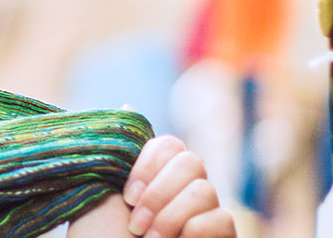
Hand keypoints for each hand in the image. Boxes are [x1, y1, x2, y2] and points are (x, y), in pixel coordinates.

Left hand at [119, 136, 233, 237]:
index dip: (149, 165)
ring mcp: (209, 214)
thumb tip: (127, 107)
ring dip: (170, 219)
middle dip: (158, 194)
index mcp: (160, 180)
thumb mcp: (108, 199)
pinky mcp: (224, 234)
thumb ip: (118, 161)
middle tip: (136, 225)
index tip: (129, 197)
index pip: (170, 146)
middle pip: (191, 162)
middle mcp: (187, 193)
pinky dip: (192, 234)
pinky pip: (221, 219)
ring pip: (204, 191)